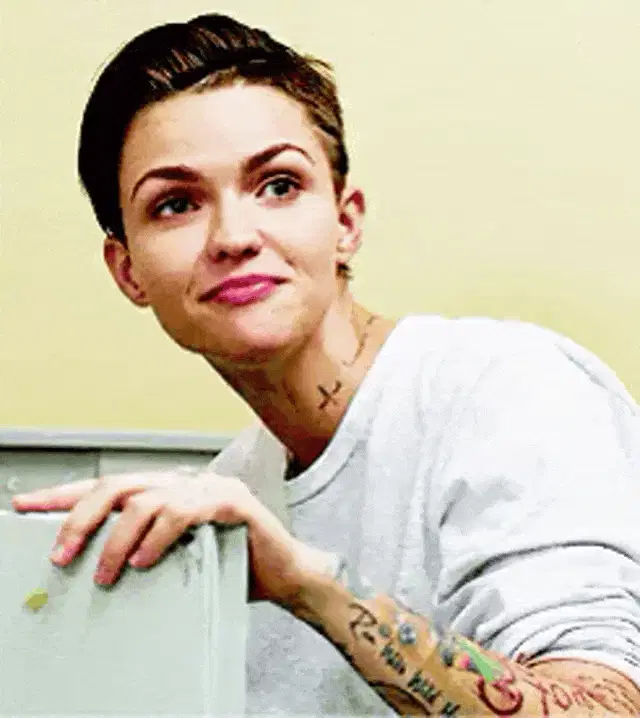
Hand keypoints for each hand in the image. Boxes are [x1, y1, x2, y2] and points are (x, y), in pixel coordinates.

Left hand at [11, 469, 317, 604]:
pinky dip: (157, 537)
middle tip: (61, 552)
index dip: (66, 496)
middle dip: (82, 517)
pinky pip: (184, 512)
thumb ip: (141, 547)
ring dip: (117, 539)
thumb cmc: (230, 565)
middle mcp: (187, 482)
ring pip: (147, 500)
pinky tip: (145, 560)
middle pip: (119, 484)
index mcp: (170, 490)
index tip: (26, 506)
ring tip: (106, 572)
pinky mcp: (231, 503)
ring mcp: (209, 488)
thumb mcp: (175, 556)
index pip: (109, 487)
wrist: (284, 574)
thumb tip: (92, 561)